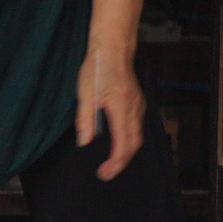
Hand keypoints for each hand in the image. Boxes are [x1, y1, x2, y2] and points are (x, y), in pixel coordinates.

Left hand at [75, 48, 145, 180]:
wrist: (113, 49)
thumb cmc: (98, 68)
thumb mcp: (85, 94)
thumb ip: (85, 119)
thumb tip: (84, 141)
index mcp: (121, 108)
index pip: (123, 145)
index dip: (115, 163)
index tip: (104, 173)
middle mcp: (134, 109)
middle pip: (134, 145)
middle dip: (121, 163)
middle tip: (106, 173)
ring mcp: (138, 105)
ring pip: (137, 137)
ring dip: (126, 152)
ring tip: (111, 163)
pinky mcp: (137, 102)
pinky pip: (137, 127)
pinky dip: (129, 140)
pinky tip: (118, 143)